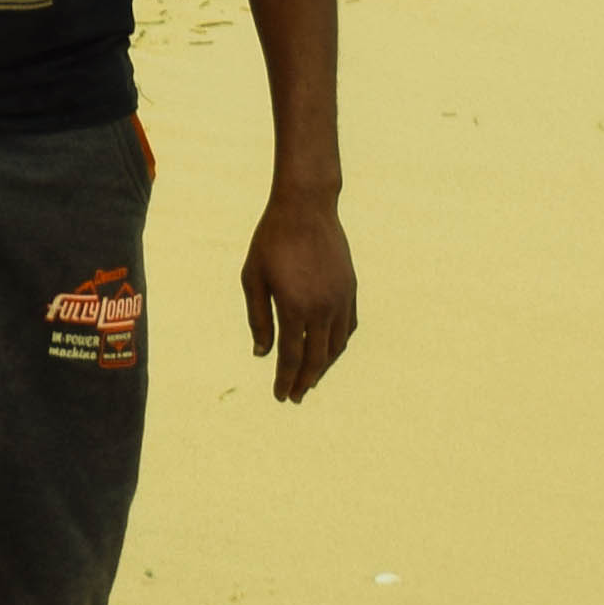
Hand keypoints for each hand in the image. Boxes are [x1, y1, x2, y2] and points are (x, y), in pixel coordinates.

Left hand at [242, 184, 357, 401]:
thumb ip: (258, 319)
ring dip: (323, 366)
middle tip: (295, 397)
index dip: (285, 380)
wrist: (305, 207)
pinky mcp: (350, 288)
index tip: (281, 396)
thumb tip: (262, 354)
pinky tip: (329, 350)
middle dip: (305, 382)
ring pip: (336, 346)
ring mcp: (340, 299)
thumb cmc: (272, 241)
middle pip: (316, 358)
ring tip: (311, 379)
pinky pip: (348, 326)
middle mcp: (322, 308)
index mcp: (294, 307)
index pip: (292, 357)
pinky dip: (338, 344)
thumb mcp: (253, 278)